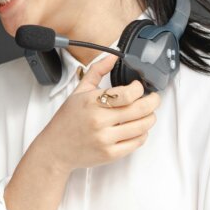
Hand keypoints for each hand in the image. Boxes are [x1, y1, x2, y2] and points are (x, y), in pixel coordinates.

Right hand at [33, 55, 160, 171]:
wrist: (55, 149)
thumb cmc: (66, 121)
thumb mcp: (78, 92)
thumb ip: (97, 71)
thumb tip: (113, 55)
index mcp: (92, 102)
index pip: (128, 93)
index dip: (139, 88)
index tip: (138, 87)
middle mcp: (99, 121)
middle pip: (140, 109)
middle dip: (153, 101)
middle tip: (153, 98)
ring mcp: (105, 139)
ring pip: (143, 126)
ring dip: (150, 117)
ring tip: (147, 114)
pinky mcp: (110, 154)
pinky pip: (137, 142)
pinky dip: (142, 134)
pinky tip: (137, 128)